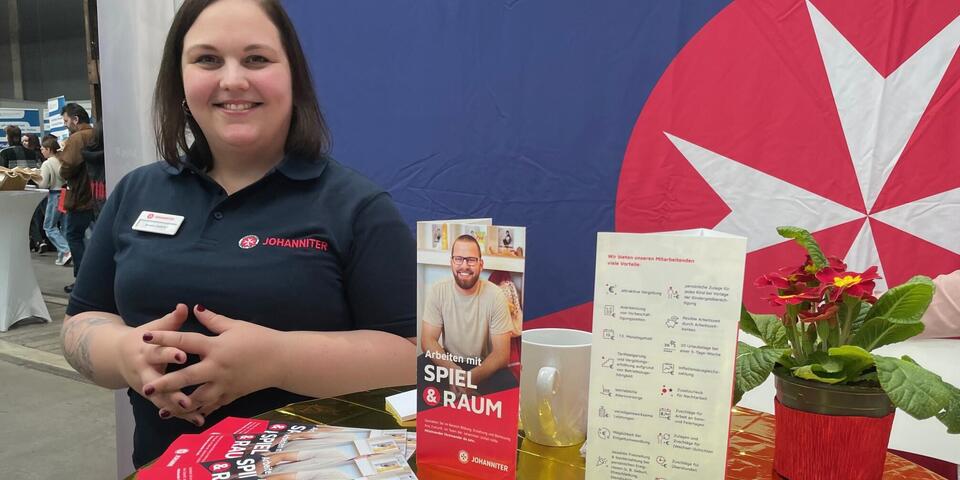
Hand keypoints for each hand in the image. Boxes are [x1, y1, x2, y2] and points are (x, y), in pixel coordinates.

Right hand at [116, 304, 202, 425]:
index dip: (170, 354)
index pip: (159, 352)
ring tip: (194, 412)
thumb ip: (170, 320)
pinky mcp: (152, 396)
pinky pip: (167, 406)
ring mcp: (147, 386)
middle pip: (158, 382)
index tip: (183, 355)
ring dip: (176, 407)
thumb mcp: (154, 328)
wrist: (118, 356)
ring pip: (162, 399)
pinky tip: (197, 420)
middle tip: (186, 398)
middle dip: (171, 390)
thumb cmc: (143, 338)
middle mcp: (145, 370)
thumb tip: (183, 306)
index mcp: (147, 351)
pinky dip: (180, 414)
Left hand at [142, 305, 286, 419]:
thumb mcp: (236, 326)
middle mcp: (217, 367)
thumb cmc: (261, 339)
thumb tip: (195, 308)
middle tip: (145, 388)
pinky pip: (213, 405)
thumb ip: (213, 320)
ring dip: (179, 405)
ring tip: (162, 410)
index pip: (185, 341)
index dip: (164, 338)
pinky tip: (188, 415)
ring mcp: (224, 384)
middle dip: (165, 383)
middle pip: (186, 376)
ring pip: (197, 398)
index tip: (145, 337)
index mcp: (216, 347)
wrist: (283, 360)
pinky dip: (200, 410)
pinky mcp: (232, 394)